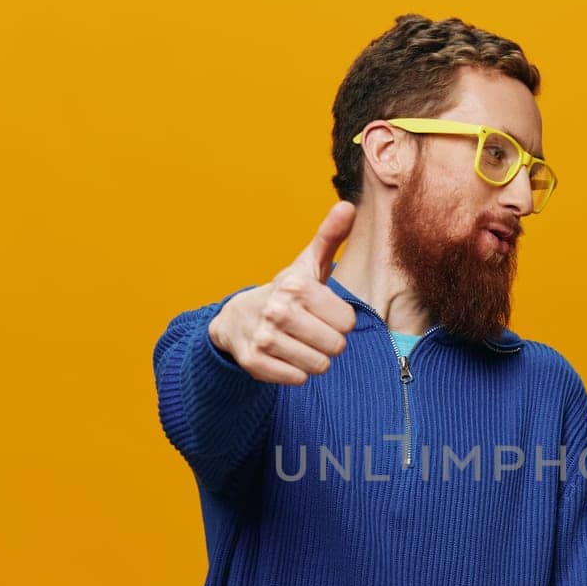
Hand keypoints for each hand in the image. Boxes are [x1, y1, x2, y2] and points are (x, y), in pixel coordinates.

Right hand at [209, 201, 358, 383]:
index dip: (339, 321)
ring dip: (313, 358)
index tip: (322, 313)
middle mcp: (278, 311)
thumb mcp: (307, 265)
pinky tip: (285, 356)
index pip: (347, 322)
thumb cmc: (285, 293)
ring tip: (299, 343)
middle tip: (311, 330)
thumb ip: (330, 237)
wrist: (237, 319)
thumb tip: (349, 206)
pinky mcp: (254, 362)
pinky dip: (296, 372)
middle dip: (328, 341)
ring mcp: (264, 338)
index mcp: (296, 286)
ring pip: (318, 366)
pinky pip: (297, 379)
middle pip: (335, 346)